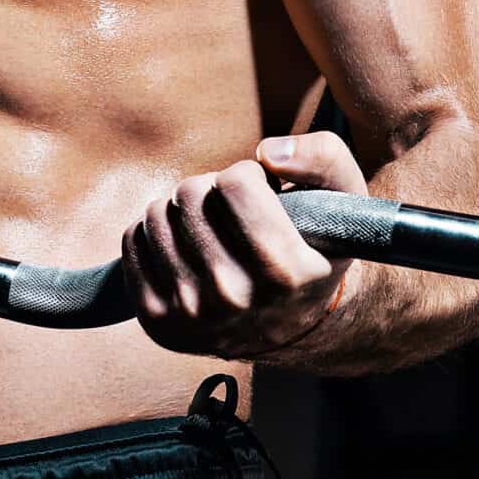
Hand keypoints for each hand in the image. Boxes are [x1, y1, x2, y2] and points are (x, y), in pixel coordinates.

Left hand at [122, 131, 369, 357]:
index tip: (260, 193)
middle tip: (232, 211)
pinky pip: (132, 241)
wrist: (293, 325)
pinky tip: (186, 247)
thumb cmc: (316, 249)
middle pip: (190, 194)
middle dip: (211, 189)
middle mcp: (236, 299)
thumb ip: (323, 158)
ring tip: (210, 228)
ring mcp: (192, 315)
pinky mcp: (157, 321)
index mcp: (287, 272)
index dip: (246, 175)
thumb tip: (267, 153)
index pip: (232, 183)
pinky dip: (155, 233)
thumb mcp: (346, 200)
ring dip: (181, 209)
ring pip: (156, 215)